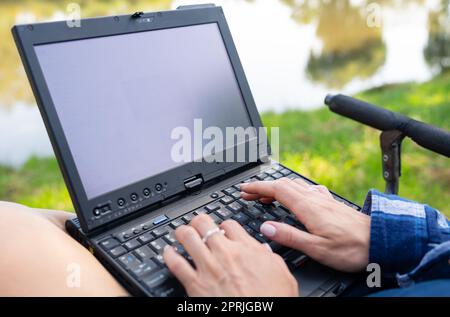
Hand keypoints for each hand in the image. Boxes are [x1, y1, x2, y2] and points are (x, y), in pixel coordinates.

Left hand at [163, 214, 297, 296]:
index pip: (229, 224)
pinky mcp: (195, 285)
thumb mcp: (282, 273)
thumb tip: (261, 248)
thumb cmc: (273, 300)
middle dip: (199, 221)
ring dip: (182, 232)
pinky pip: (176, 264)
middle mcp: (225, 254)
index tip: (222, 230)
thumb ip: (268, 256)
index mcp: (246, 249)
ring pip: (187, 237)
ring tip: (181, 232)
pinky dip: (168, 254)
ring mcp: (208, 268)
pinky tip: (167, 251)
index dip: (224, 225)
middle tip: (198, 225)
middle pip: (204, 223)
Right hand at [240, 178, 370, 271]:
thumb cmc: (352, 248)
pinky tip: (296, 195)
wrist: (381, 241)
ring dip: (276, 188)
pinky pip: (306, 189)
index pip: (276, 190)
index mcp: (308, 207)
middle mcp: (314, 199)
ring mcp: (323, 199)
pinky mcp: (330, 203)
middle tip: (248, 193)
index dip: (257, 188)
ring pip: (294, 186)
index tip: (243, 189)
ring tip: (265, 195)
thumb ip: (290, 236)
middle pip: (283, 185)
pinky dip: (292, 190)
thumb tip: (266, 228)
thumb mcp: (317, 248)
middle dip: (263, 187)